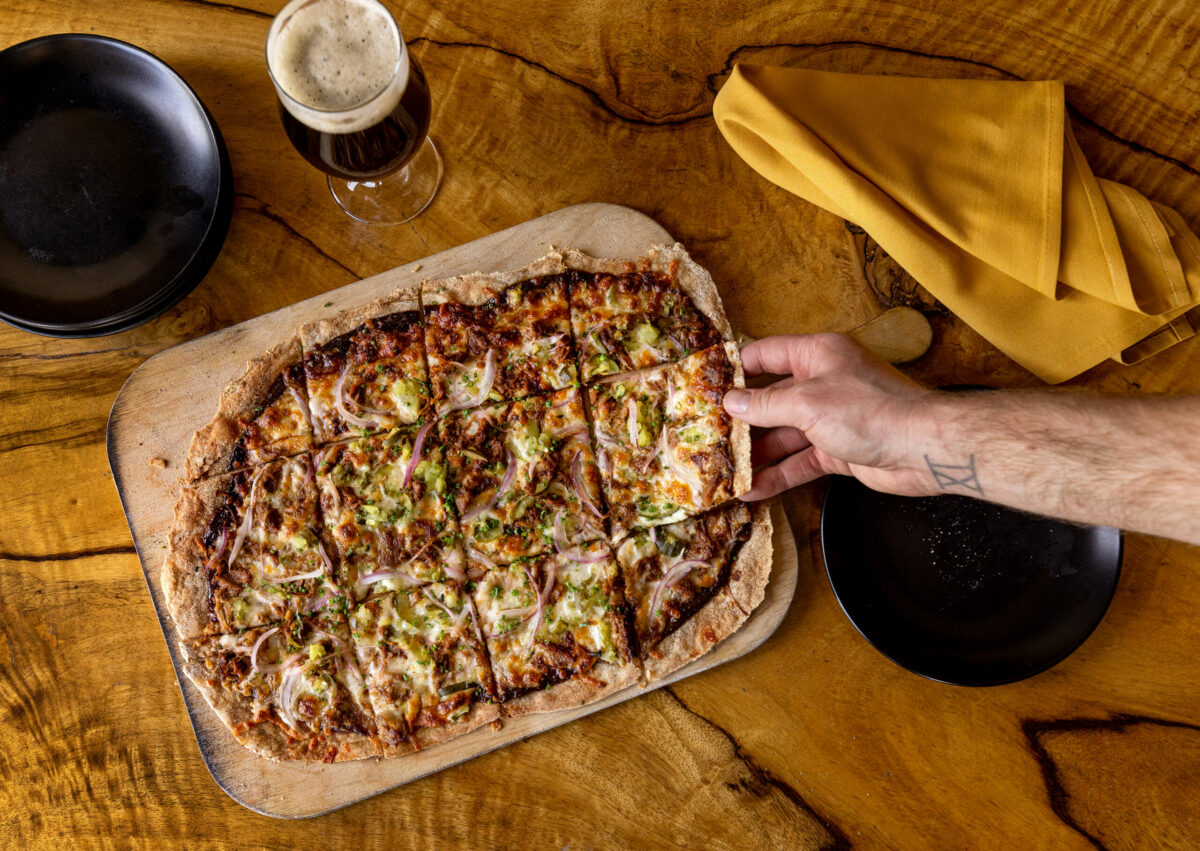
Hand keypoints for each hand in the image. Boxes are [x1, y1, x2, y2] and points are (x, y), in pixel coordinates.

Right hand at [723, 333, 935, 499]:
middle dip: (740, 420)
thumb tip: (730, 402)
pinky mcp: (838, 450)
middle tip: (706, 435)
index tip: (706, 384)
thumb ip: (765, 404)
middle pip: (771, 399)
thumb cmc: (870, 411)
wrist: (923, 449)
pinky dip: (778, 475)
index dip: (736, 368)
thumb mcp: (808, 403)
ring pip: (783, 435)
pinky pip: (800, 462)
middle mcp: (822, 383)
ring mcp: (830, 419)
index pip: (767, 354)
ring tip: (722, 469)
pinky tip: (752, 490)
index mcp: (817, 355)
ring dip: (756, 453)